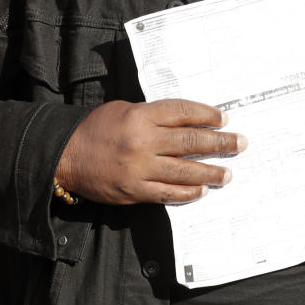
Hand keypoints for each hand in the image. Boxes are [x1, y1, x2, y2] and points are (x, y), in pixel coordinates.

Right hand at [55, 99, 246, 205]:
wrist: (64, 156)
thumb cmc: (96, 129)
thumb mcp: (124, 110)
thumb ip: (154, 115)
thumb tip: (189, 122)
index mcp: (141, 116)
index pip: (184, 113)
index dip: (208, 115)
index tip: (225, 118)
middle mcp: (143, 141)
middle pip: (191, 142)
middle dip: (221, 143)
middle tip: (240, 143)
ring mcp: (139, 169)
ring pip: (185, 171)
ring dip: (211, 172)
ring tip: (228, 173)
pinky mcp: (134, 191)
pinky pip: (168, 194)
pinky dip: (188, 193)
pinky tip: (203, 190)